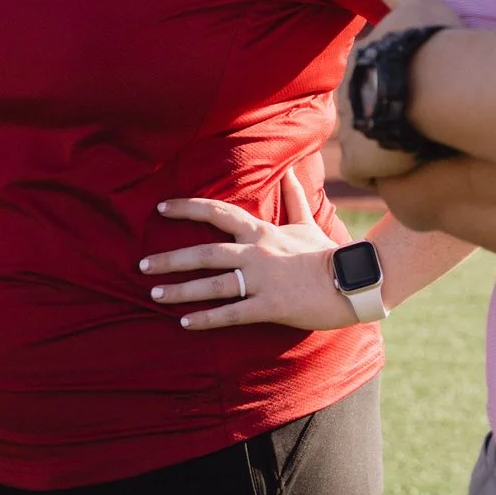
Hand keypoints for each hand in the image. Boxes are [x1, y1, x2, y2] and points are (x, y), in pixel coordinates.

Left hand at [141, 171, 356, 330]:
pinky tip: (185, 324)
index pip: (218, 213)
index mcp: (261, 231)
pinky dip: (207, 319)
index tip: (162, 208)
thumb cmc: (326, 253)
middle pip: (205, 253)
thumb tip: (292, 170)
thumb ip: (294, 199)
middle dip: (171, 259)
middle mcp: (256, 253)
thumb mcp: (307, 223)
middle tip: (143, 266)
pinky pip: (232, 313)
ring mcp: (262, 281)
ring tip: (154, 295)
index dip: (188, 209)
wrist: (352, 280)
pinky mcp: (270, 306)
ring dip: (181, 290)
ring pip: (213, 285)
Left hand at [334, 0, 462, 185]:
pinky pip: (367, 174)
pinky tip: (409, 170)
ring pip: (363, 144)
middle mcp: (346, 97)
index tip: (408, 88)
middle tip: (414, 122)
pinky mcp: (360, 162)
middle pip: (361, 110)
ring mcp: (350, 130)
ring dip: (383, 148)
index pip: (366, 76)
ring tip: (414, 150)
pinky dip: (385, 174)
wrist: (436, 86)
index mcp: (358, 61)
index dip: (387, 83)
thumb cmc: (430, 43)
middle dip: (381, 117)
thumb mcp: (414, 3)